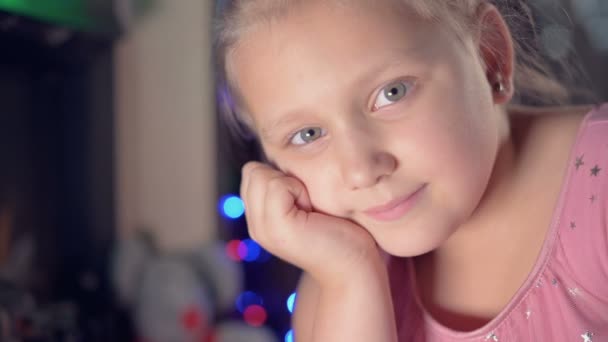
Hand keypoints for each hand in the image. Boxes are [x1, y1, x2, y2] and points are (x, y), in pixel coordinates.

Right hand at [240, 162, 381, 286]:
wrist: (356, 266)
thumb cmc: (341, 230)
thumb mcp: (307, 201)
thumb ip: (286, 185)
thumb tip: (278, 152)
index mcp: (260, 219)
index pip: (252, 171)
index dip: (281, 175)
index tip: (306, 200)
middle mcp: (255, 225)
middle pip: (252, 170)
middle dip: (283, 177)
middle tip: (309, 205)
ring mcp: (262, 229)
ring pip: (262, 175)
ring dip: (293, 183)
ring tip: (311, 210)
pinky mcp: (276, 227)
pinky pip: (277, 184)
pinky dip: (299, 190)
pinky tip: (313, 212)